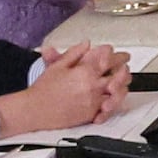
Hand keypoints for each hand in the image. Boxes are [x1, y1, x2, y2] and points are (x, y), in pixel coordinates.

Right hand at [6, 52, 129, 132]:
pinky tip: (111, 99)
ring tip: (120, 83)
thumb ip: (75, 53)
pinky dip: (113, 102)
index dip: (117, 55)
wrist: (33, 110)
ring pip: (118, 92)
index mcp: (85, 72)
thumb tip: (86, 44)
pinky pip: (109, 108)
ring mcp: (93, 101)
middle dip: (123, 69)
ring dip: (122, 86)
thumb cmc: (43, 90)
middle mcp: (92, 86)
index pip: (110, 59)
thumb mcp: (57, 66)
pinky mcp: (91, 114)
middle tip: (124, 67)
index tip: (119, 54)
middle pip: (119, 75)